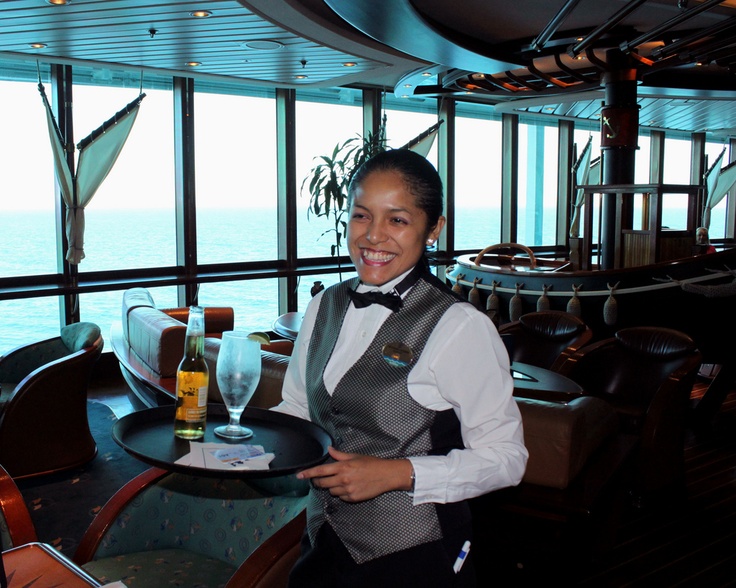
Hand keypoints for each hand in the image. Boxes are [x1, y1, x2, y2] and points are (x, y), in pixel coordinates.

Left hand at [296, 446, 412, 502]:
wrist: (386, 475)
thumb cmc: (371, 463)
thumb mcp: (355, 456)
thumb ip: (339, 455)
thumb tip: (329, 449)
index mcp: (343, 467)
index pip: (320, 471)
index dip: (308, 473)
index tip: (299, 475)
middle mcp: (343, 479)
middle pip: (323, 483)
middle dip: (318, 481)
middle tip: (319, 479)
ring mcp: (348, 490)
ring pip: (331, 491)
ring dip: (332, 487)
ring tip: (341, 481)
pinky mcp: (353, 498)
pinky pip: (341, 497)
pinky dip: (342, 493)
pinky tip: (349, 487)